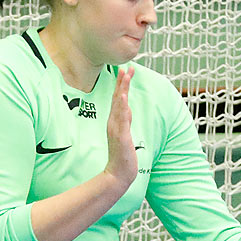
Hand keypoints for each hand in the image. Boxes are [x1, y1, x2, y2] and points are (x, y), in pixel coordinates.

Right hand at [102, 65, 137, 188]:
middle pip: (118, 98)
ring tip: (125, 76)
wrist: (119, 173)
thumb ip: (125, 120)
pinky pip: (121, 118)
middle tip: (126, 67)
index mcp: (115, 121)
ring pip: (119, 105)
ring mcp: (116, 128)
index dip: (122, 85)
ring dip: (122, 89)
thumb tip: (127, 108)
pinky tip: (124, 96)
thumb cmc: (122, 155)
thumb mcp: (125, 133)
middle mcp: (113, 122)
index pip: (118, 99)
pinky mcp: (121, 135)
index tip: (126, 70)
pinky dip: (122, 106)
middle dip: (122, 82)